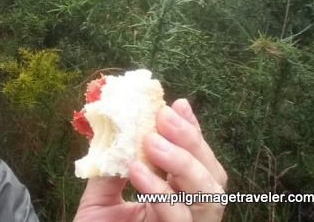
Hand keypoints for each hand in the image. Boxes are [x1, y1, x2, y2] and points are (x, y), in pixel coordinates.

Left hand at [73, 99, 227, 221]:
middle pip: (213, 180)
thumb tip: (115, 128)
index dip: (193, 135)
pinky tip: (138, 171)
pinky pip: (178, 219)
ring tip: (151, 140)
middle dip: (193, 143)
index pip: (197, 166)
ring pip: (208, 200)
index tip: (176, 104)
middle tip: (164, 116)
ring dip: (181, 164)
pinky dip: (160, 192)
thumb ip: (112, 167)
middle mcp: (188, 219)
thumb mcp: (100, 199)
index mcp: (175, 204)